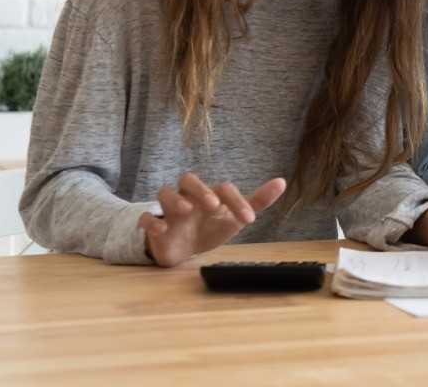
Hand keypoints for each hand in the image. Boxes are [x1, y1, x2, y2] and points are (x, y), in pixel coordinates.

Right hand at [138, 173, 286, 266]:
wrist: (183, 250)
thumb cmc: (209, 228)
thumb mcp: (234, 217)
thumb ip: (256, 201)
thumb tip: (282, 181)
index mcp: (209, 194)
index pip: (222, 188)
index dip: (237, 201)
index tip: (249, 219)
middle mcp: (188, 197)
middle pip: (188, 179)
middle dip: (200, 189)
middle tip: (213, 204)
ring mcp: (169, 210)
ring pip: (164, 192)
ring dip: (175, 199)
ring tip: (186, 210)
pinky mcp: (154, 226)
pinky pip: (145, 218)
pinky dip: (152, 222)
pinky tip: (162, 229)